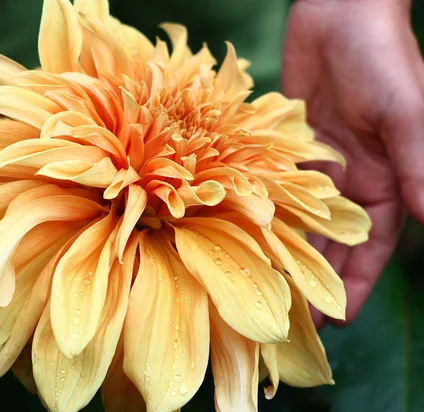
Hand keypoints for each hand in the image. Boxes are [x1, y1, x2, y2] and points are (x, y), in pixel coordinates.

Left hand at [282, 0, 423, 326]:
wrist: (339, 15)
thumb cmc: (382, 59)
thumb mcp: (405, 113)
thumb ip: (418, 166)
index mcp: (383, 185)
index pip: (369, 250)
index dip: (353, 285)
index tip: (334, 320)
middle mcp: (346, 184)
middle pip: (327, 244)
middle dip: (309, 278)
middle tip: (285, 316)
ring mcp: (312, 168)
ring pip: (294, 222)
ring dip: (278, 252)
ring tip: (256, 284)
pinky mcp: (282, 148)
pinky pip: (268, 188)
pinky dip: (256, 211)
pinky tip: (235, 234)